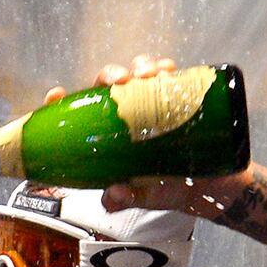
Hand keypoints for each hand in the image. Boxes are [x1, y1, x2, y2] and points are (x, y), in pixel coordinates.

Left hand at [75, 54, 250, 214]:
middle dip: (109, 75)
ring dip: (139, 67)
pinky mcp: (175, 97)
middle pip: (106, 85)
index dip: (61, 103)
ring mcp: (150, 104)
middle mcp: (125, 116)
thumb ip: (127, 199)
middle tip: (118, 82)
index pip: (77, 114)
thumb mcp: (146, 198)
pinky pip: (167, 75)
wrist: (210, 186)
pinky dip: (165, 68)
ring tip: (146, 76)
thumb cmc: (169, 189)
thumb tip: (112, 196)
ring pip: (136, 74)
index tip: (56, 95)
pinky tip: (167, 71)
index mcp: (107, 138)